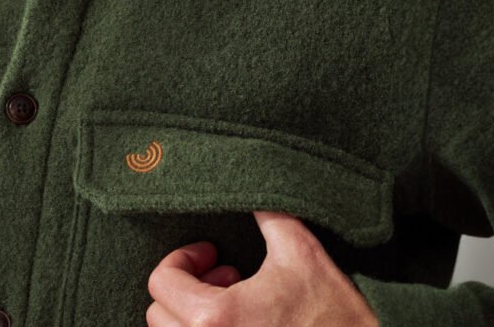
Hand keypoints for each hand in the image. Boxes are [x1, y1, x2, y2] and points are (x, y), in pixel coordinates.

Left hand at [146, 211, 377, 326]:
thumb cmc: (335, 314)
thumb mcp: (300, 252)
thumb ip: (268, 213)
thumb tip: (251, 181)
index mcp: (217, 318)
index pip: (161, 284)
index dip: (182, 260)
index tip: (212, 254)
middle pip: (158, 315)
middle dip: (186, 288)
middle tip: (223, 275)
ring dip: (192, 316)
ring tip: (233, 302)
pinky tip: (242, 325)